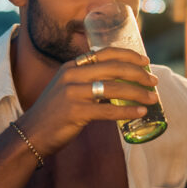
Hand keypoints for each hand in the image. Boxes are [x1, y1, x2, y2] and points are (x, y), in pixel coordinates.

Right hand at [17, 47, 159, 156]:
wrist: (32, 134)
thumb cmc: (56, 113)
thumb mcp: (68, 88)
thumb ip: (88, 81)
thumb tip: (121, 81)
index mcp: (72, 66)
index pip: (104, 53)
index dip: (128, 55)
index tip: (146, 61)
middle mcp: (72, 75)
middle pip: (113, 68)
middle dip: (138, 74)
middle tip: (154, 81)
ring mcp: (72, 93)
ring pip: (113, 88)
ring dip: (138, 92)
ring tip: (153, 98)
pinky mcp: (75, 112)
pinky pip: (108, 109)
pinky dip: (127, 111)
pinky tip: (140, 113)